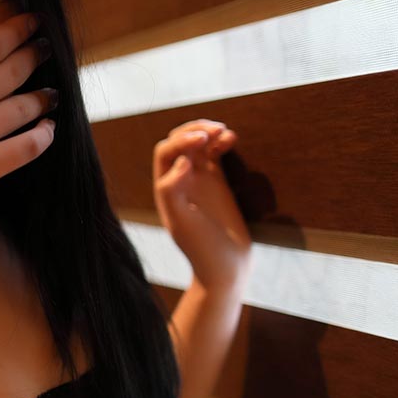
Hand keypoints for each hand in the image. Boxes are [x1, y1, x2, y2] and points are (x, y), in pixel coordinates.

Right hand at [0, 9, 57, 238]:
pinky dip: (44, 135)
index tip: (32, 22)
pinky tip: (47, 128)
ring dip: (43, 95)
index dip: (18, 29)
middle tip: (44, 47)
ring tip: (50, 92)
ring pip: (25, 106)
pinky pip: (28, 147)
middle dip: (34, 54)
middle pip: (14, 70)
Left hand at [152, 119, 251, 291]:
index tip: (202, 141)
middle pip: (180, 142)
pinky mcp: (218, 183)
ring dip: (208, 132)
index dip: (181, 141)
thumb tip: (182, 161)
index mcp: (166, 187)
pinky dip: (222, 143)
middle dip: (195, 130)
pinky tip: (231, 139)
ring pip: (199, 145)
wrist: (225, 267)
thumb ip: (174, 191)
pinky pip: (216, 155)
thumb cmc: (201, 248)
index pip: (166, 151)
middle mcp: (179, 180)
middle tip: (215, 130)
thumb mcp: (182, 223)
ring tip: (224, 132)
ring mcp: (199, 180)